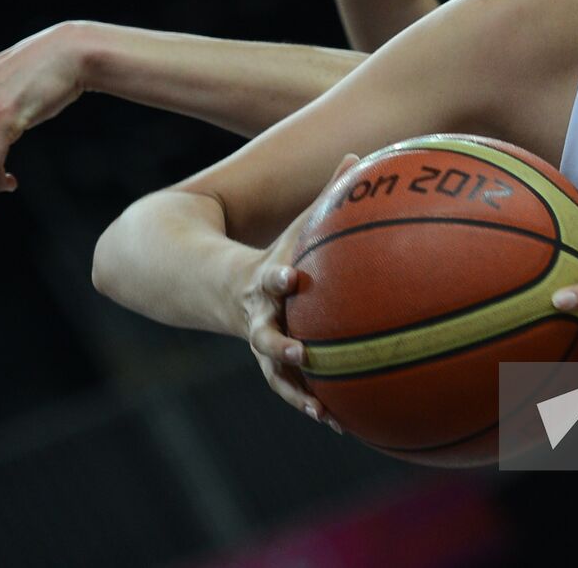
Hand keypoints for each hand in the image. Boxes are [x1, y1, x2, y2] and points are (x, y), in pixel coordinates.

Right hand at [241, 153, 359, 429]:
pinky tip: (340, 424)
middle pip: (263, 334)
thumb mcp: (295, 226)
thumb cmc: (275, 253)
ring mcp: (262, 345)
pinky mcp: (271, 366)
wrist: (217, 288)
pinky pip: (292, 390)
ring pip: (274, 374)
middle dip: (279, 345)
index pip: (269, 277)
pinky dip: (311, 404)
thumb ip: (326, 194)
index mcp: (265, 280)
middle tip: (299, 353)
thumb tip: (360, 154)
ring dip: (295, 392)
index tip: (290, 277)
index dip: (278, 278)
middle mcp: (259, 317)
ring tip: (319, 410)